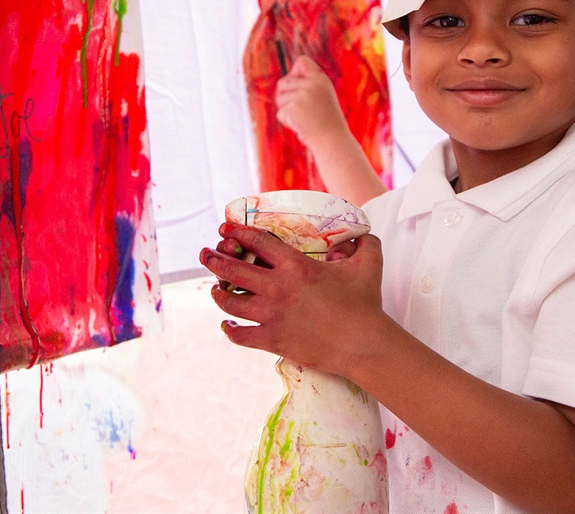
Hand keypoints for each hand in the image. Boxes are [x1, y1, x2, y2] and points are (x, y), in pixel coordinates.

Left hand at [200, 222, 384, 376]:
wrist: (364, 345)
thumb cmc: (365, 304)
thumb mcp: (368, 264)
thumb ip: (363, 242)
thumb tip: (359, 234)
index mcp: (296, 266)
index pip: (257, 242)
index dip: (238, 232)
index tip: (226, 229)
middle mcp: (278, 288)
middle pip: (233, 270)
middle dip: (214, 259)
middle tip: (205, 254)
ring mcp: (272, 315)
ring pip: (230, 303)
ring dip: (218, 294)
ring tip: (215, 289)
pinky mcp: (272, 340)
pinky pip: (240, 336)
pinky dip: (230, 330)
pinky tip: (226, 326)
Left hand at [275, 56, 348, 148]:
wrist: (332, 139)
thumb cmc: (327, 119)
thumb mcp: (324, 95)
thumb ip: (309, 83)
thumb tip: (284, 81)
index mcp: (320, 79)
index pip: (302, 61)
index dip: (295, 72)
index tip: (299, 86)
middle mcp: (312, 84)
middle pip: (283, 82)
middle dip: (286, 96)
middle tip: (300, 109)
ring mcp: (302, 96)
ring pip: (280, 98)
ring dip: (286, 110)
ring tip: (303, 118)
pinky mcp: (293, 108)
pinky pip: (281, 113)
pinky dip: (287, 121)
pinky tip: (301, 125)